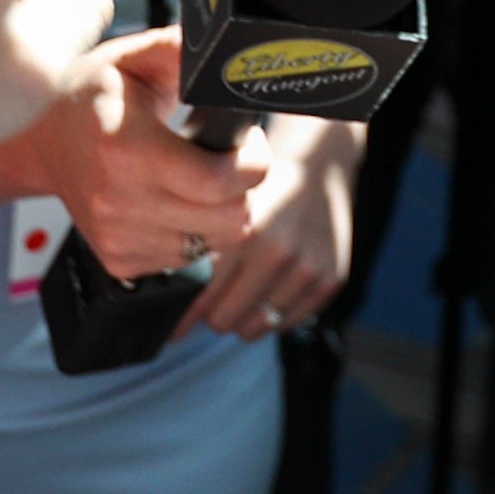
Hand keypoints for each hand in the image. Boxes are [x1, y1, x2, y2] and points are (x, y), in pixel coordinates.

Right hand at [37, 27, 270, 277]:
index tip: (247, 141)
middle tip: (227, 157)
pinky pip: (189, 257)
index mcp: (126, 149)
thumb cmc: (88, 97)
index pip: (217, 181)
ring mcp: (118, 237)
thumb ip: (178, 50)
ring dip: (221, 211)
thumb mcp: (132, 58)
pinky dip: (195, 230)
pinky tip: (175, 200)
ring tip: (200, 177)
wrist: (40, 142)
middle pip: (230, 218)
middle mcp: (119, 202)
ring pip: (217, 242)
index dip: (252, 162)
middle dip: (244, 187)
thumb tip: (219, 51)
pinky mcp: (120, 260)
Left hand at [195, 116, 362, 336]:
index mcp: (242, 231)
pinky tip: (268, 288)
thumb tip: (166, 292)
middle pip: (223, 320)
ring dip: (241, 316)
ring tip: (239, 293)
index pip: (201, 296)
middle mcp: (277, 252)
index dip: (183, 312)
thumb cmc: (259, 187)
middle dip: (212, 312)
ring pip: (253, 328)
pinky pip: (284, 323)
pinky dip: (271, 313)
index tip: (175, 322)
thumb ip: (197, 244)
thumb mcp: (221, 203)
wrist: (317, 165)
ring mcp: (306, 269)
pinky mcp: (328, 281)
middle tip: (212, 296)